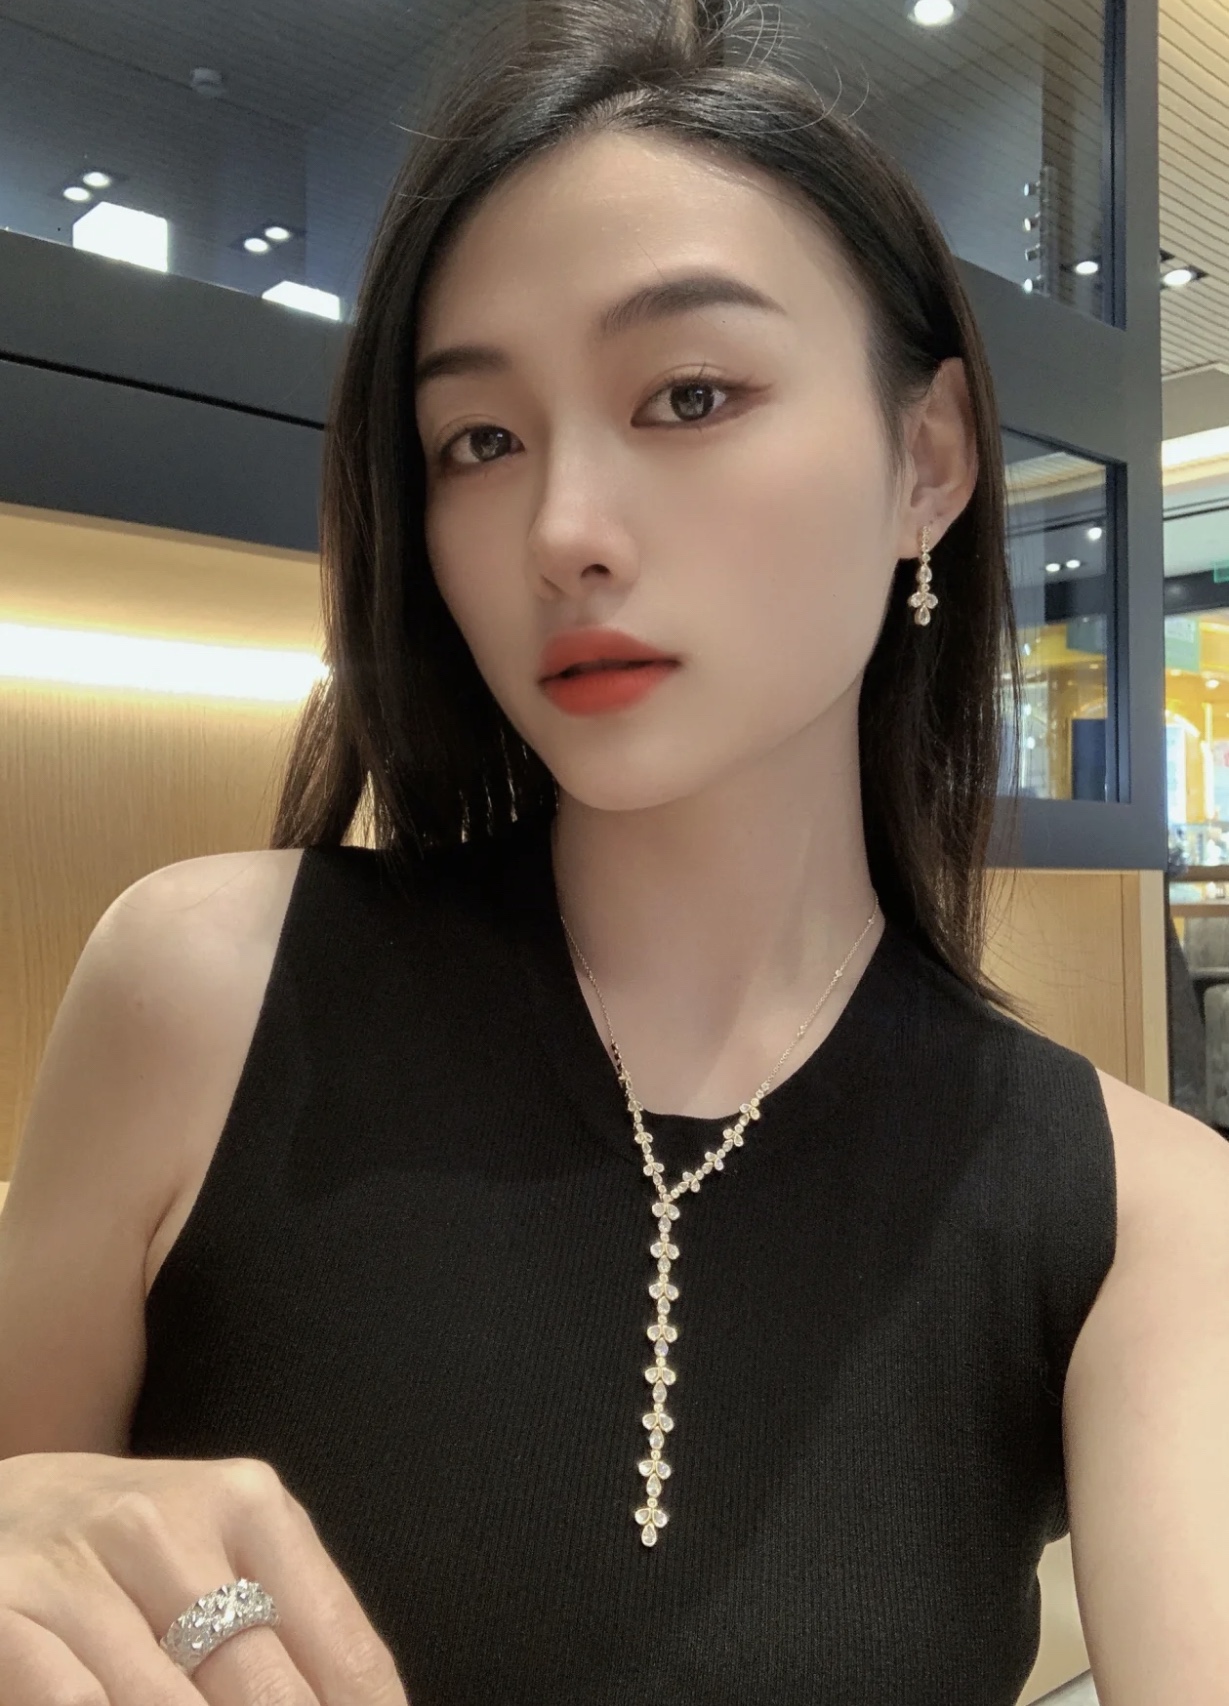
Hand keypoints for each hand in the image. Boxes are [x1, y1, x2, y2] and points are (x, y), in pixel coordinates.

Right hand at [0, 1451, 408, 1704]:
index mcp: (246, 1504)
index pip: (339, 1646)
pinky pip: (75, 1705)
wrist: (7, 1503)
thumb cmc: (134, 1545)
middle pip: (264, 1687)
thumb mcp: (225, 1546)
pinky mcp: (5, 1611)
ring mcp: (78, 1571)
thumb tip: (370, 1704)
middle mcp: (165, 1526)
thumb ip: (295, 1619)